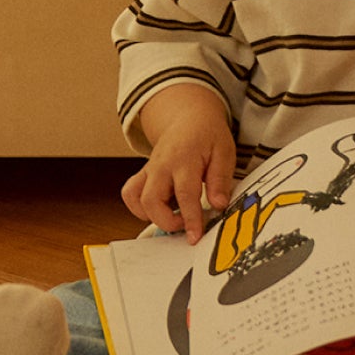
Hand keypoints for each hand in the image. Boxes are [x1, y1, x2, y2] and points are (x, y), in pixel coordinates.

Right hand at [122, 92, 237, 242]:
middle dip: (166, 221)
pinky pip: (130, 193)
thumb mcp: (224, 152)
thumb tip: (218, 205)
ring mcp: (149, 170)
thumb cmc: (207, 135)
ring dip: (151, 215)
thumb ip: (220, 179)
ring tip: (174, 217)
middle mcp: (161, 165)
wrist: (188, 117)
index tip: (195, 237)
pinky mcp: (144, 174)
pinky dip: (140, 208)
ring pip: (135, 198)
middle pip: (151, 200)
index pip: (185, 194)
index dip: (190, 219)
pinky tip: (161, 209)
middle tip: (188, 225)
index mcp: (184, 159)